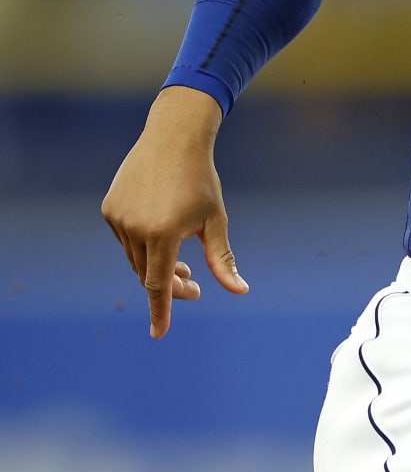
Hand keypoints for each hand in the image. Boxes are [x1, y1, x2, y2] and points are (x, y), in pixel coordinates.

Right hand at [100, 86, 247, 336]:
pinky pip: (126, 239)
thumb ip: (222, 259)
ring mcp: (118, 218)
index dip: (161, 310)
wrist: (173, 139)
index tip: (159, 333)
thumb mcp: (215, 221)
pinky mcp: (109, 209)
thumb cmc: (201, 181)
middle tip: (194, 287)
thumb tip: (239, 291)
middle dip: (170, 286)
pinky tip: (161, 236)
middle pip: (148, 273)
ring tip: (183, 266)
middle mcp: (134, 228)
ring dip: (157, 267)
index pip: (158, 284)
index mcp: (162, 233)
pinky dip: (143, 247)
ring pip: (135, 258)